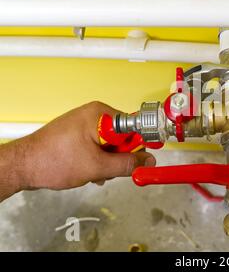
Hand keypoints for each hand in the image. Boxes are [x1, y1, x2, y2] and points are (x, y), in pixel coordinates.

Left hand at [0, 101, 154, 198]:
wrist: (22, 166)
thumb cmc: (52, 160)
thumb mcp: (97, 166)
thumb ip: (127, 164)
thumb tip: (148, 161)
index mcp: (100, 114)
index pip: (133, 127)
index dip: (138, 146)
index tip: (141, 160)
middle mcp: (93, 114)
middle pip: (123, 137)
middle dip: (119, 157)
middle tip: (109, 170)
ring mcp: (85, 123)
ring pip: (111, 144)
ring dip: (107, 161)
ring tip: (94, 172)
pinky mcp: (78, 133)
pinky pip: (99, 145)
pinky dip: (98, 159)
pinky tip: (89, 171)